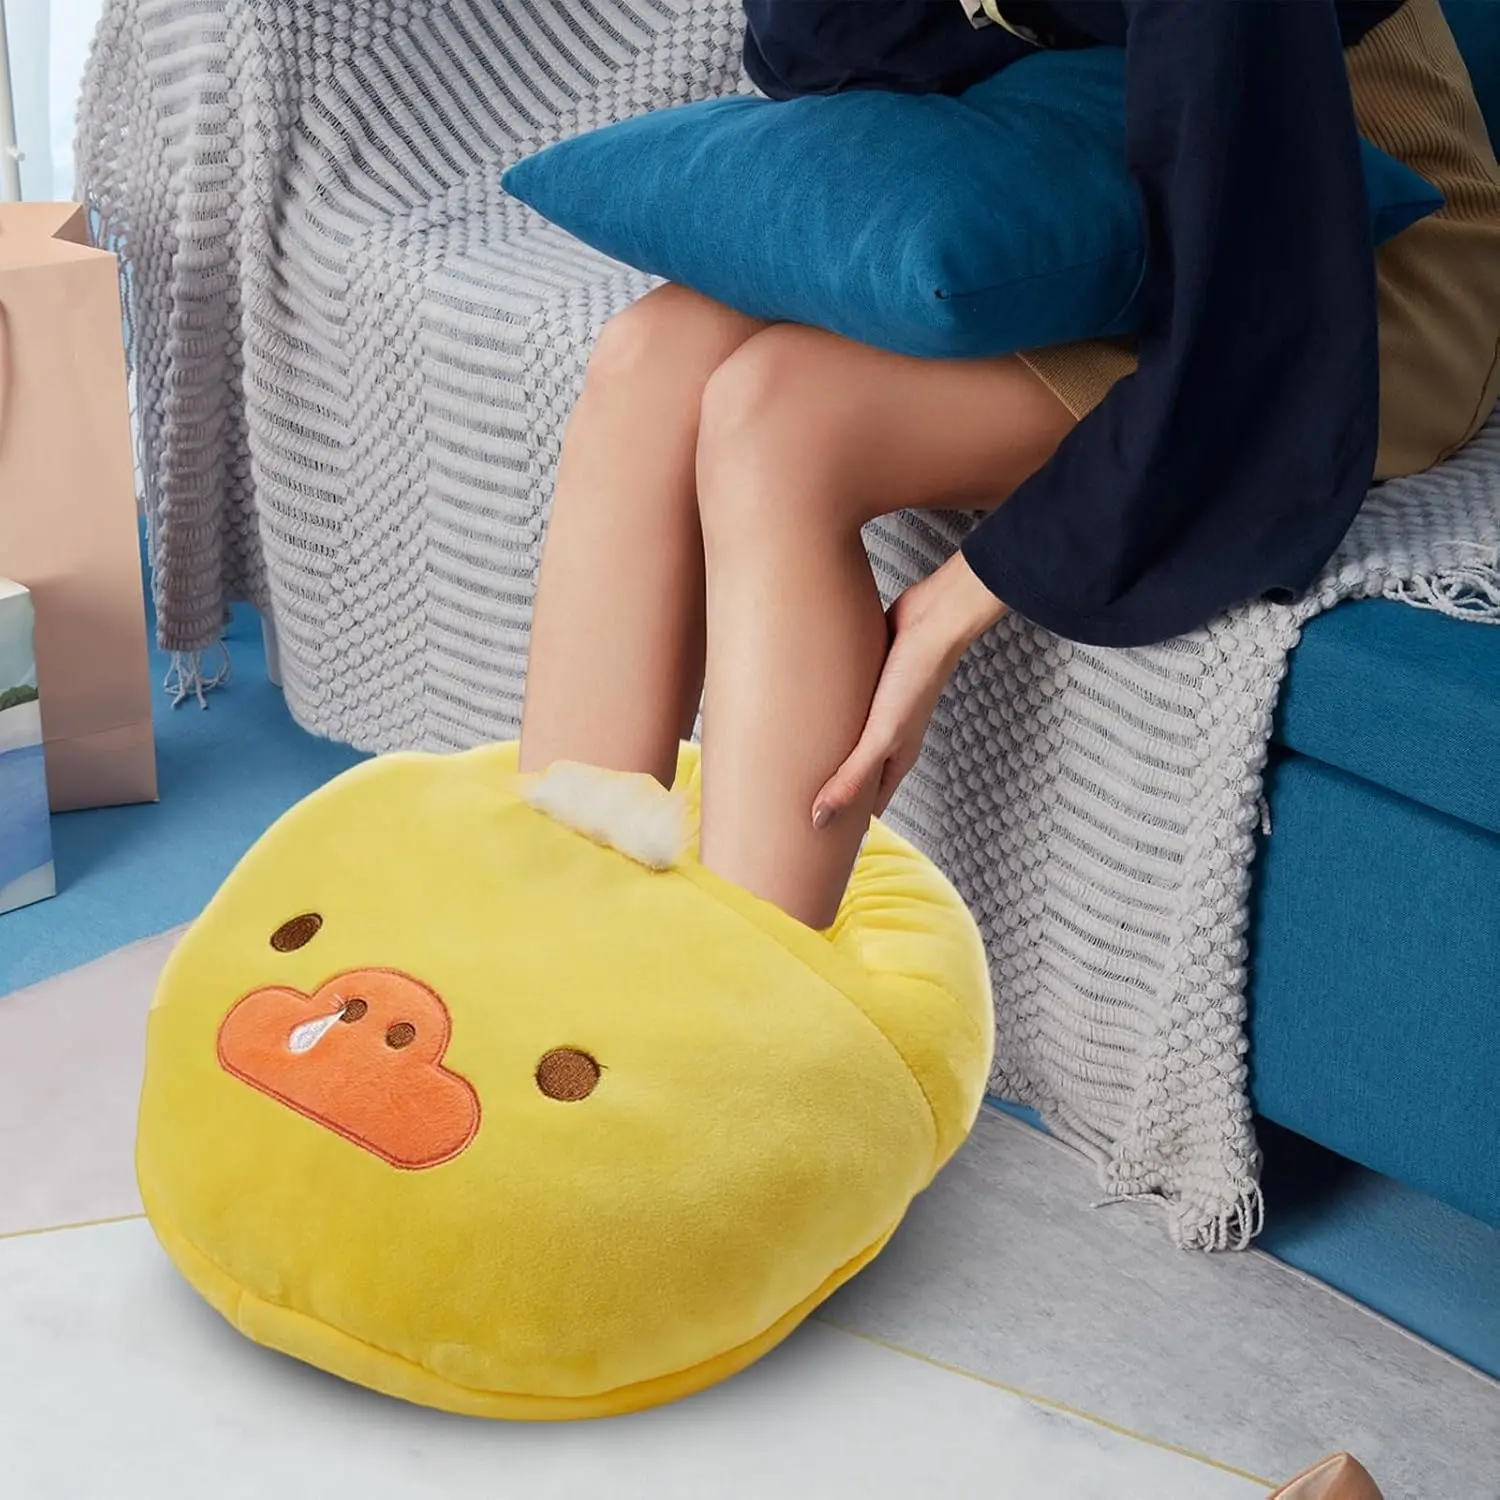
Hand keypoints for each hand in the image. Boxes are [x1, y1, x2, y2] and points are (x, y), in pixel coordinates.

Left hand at [813, 551, 1006, 825]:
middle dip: (828, 793)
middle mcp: (888, 738)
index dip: (845, 828)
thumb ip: (850, 779)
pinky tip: (799, 715)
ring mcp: (878, 709)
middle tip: (788, 810)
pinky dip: (824, 719)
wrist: (932, 620)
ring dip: (822, 754)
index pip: (868, 806)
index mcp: (895, 759)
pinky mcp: (867, 681)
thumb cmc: (914, 679)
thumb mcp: (880, 737)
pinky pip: (841, 709)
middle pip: (854, 775)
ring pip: (846, 741)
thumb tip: (818, 822)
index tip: (817, 847)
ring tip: (784, 767)